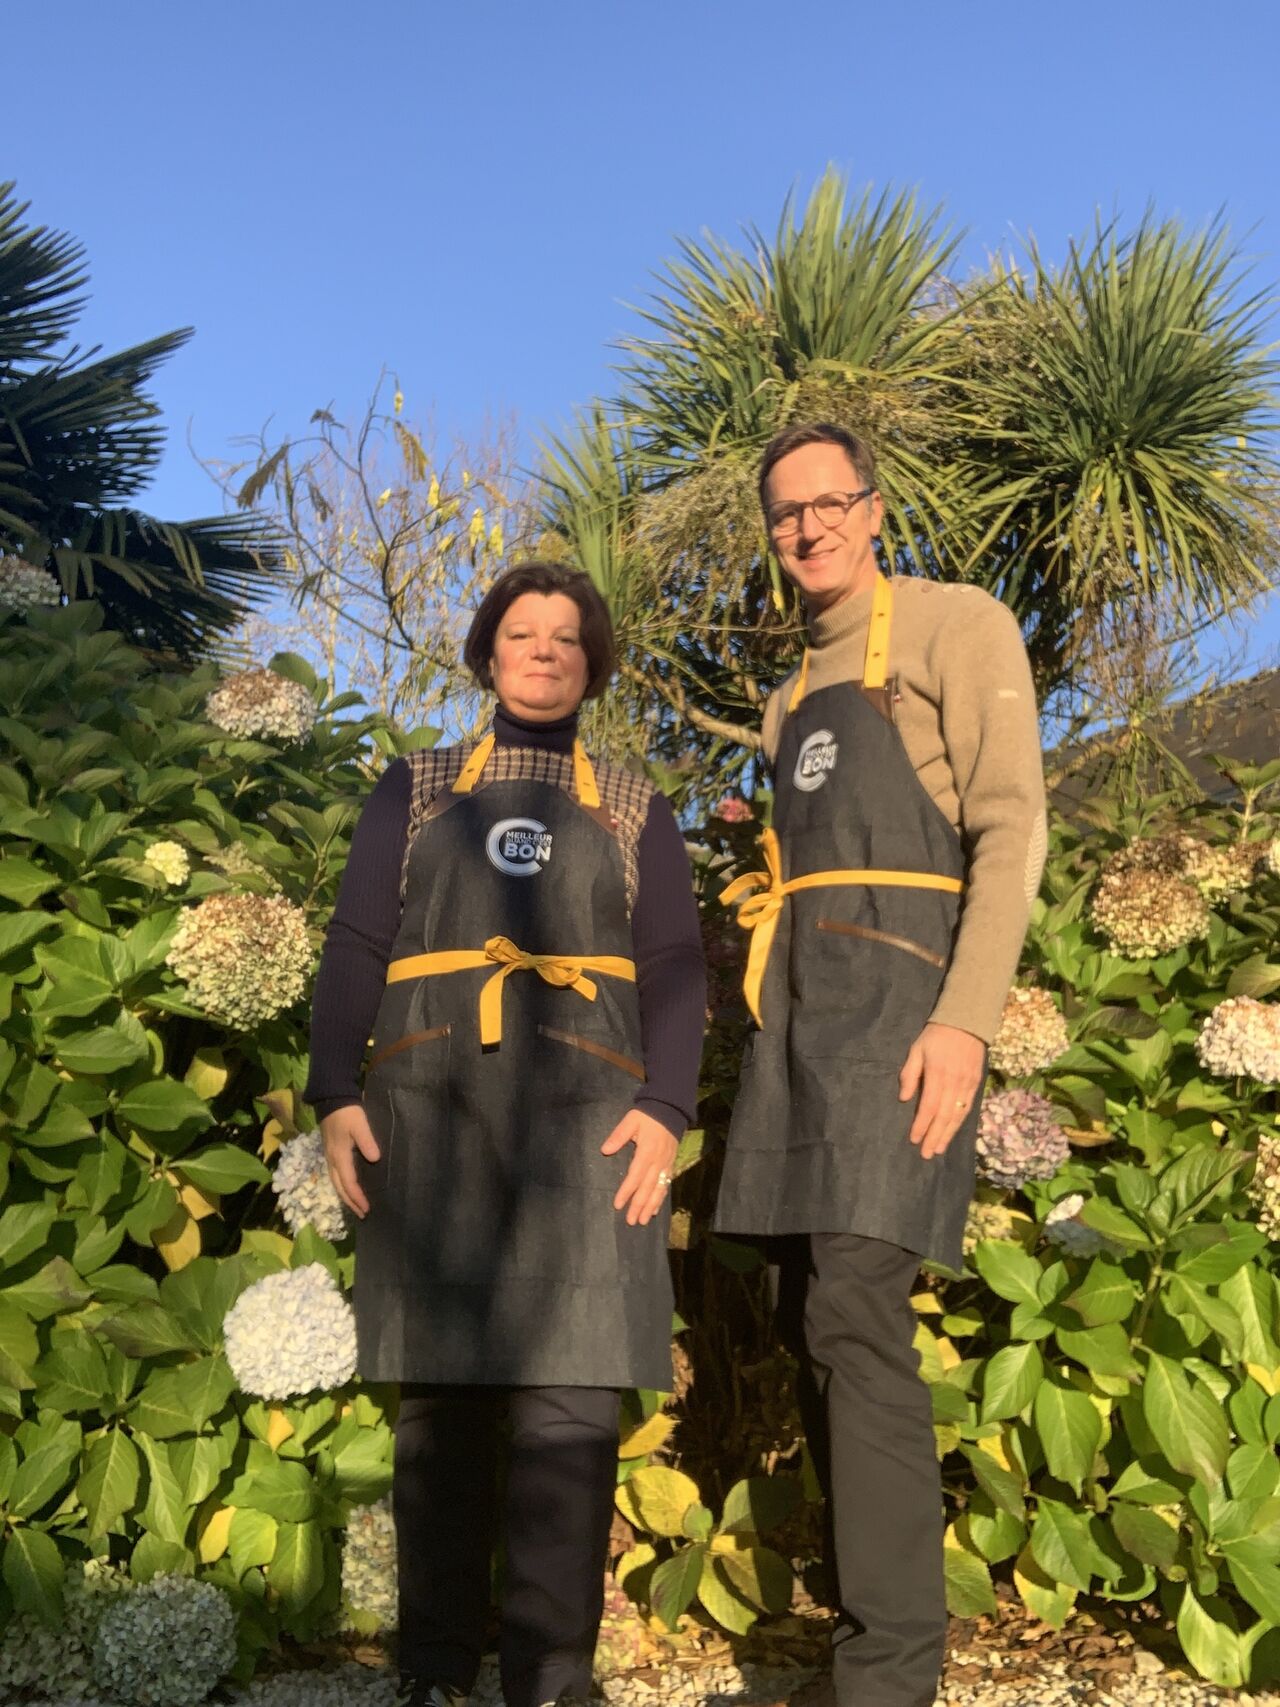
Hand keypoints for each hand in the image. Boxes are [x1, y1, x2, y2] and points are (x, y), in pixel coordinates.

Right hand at [321, 1104, 381, 1218]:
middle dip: (351, 1202)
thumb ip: (367, 1141)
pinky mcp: (331, 1153)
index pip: (348, 1183)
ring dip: (346, 1196)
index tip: (367, 1208)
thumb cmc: (347, 1113)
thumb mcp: (359, 1125)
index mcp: (339, 1156)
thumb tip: (375, 1159)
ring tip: (356, 1207)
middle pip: (340, 1187)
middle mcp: (332, 1160)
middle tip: (362, 1215)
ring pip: (336, 1183)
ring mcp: (330, 1157)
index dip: (357, 1197)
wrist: (331, 1099)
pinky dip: (343, 1187)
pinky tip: (348, 1188)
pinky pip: (336, 1176)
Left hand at [600, 1109, 677, 1225]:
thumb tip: (605, 1150)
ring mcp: (666, 1165)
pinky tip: (654, 1210)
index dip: (626, 1191)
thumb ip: (618, 1135)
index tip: (618, 1205)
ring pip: (658, 1190)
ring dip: (650, 1206)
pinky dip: (660, 1199)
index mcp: (647, 1151)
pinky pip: (665, 1186)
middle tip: (631, 1221)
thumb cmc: (647, 1116)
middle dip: (639, 1205)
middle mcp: (658, 1162)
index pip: (635, 1176)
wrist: (670, 1110)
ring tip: (642, 1220)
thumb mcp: (631, 1120)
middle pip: (647, 1187)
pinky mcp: (670, 1165)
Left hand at [897, 1022, 985, 1160]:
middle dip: (934, 1136)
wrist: (967, 1022)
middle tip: (927, 1154)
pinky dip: (960, 1123)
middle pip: (944, 1116)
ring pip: (957, 1115)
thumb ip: (910, 1074)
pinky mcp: (976, 1084)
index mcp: (937, 1074)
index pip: (929, 1106)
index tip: (914, 1139)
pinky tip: (953, 1133)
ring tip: (939, 1149)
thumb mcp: (917, 1049)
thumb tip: (904, 1099)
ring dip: (948, 1134)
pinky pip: (967, 1108)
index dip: (921, 1125)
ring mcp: (967, 1084)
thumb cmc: (936, 1036)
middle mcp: (954, 1082)